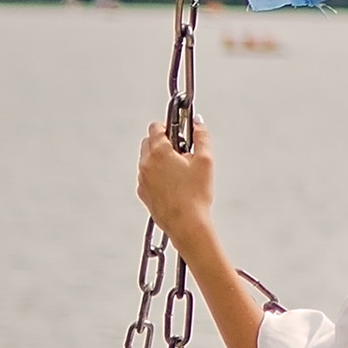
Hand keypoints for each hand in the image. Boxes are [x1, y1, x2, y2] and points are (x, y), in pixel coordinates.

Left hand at [138, 115, 216, 244]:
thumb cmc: (195, 195)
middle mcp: (146, 164)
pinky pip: (147, 176)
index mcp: (159, 152)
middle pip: (148, 141)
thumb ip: (201, 136)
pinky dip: (156, 174)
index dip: (169, 126)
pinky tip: (173, 184)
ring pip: (146, 159)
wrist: (186, 224)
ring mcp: (142, 179)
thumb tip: (198, 123)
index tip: (180, 133)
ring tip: (179, 170)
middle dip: (163, 141)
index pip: (156, 127)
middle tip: (181, 151)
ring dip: (159, 158)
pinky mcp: (143, 193)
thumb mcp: (205, 161)